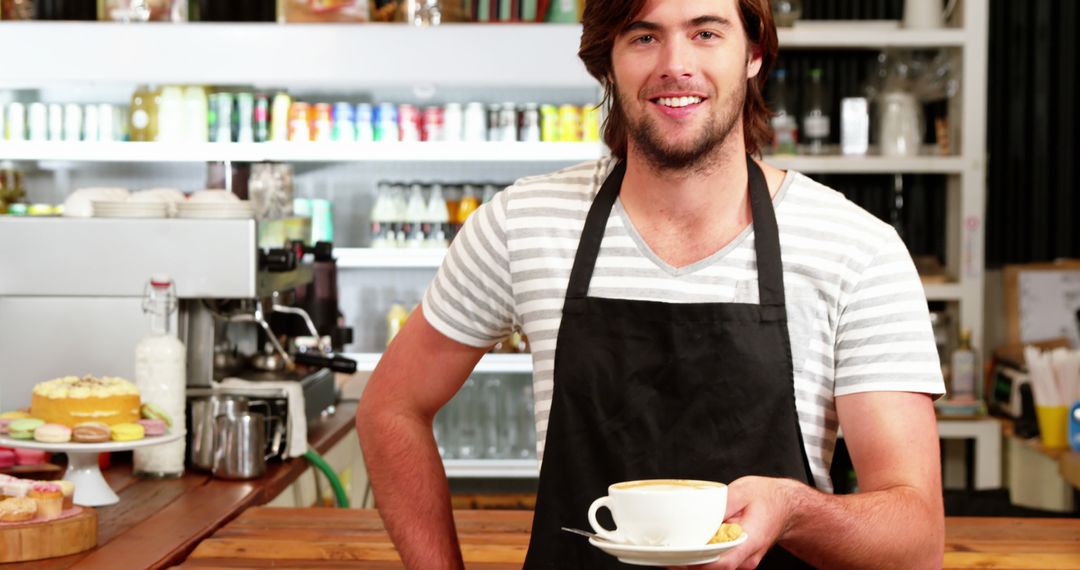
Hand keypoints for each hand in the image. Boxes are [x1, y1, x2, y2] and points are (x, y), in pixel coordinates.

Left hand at [668, 476, 802, 569]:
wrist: (787, 506)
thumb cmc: (767, 497)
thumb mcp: (743, 490)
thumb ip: (722, 504)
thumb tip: (702, 515)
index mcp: (750, 540)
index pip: (722, 562)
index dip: (699, 563)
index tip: (679, 558)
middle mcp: (747, 557)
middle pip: (714, 568)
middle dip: (690, 563)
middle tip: (668, 552)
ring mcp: (744, 561)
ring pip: (715, 568)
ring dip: (696, 561)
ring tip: (676, 549)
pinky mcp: (739, 559)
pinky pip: (719, 562)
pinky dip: (704, 557)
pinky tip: (692, 546)